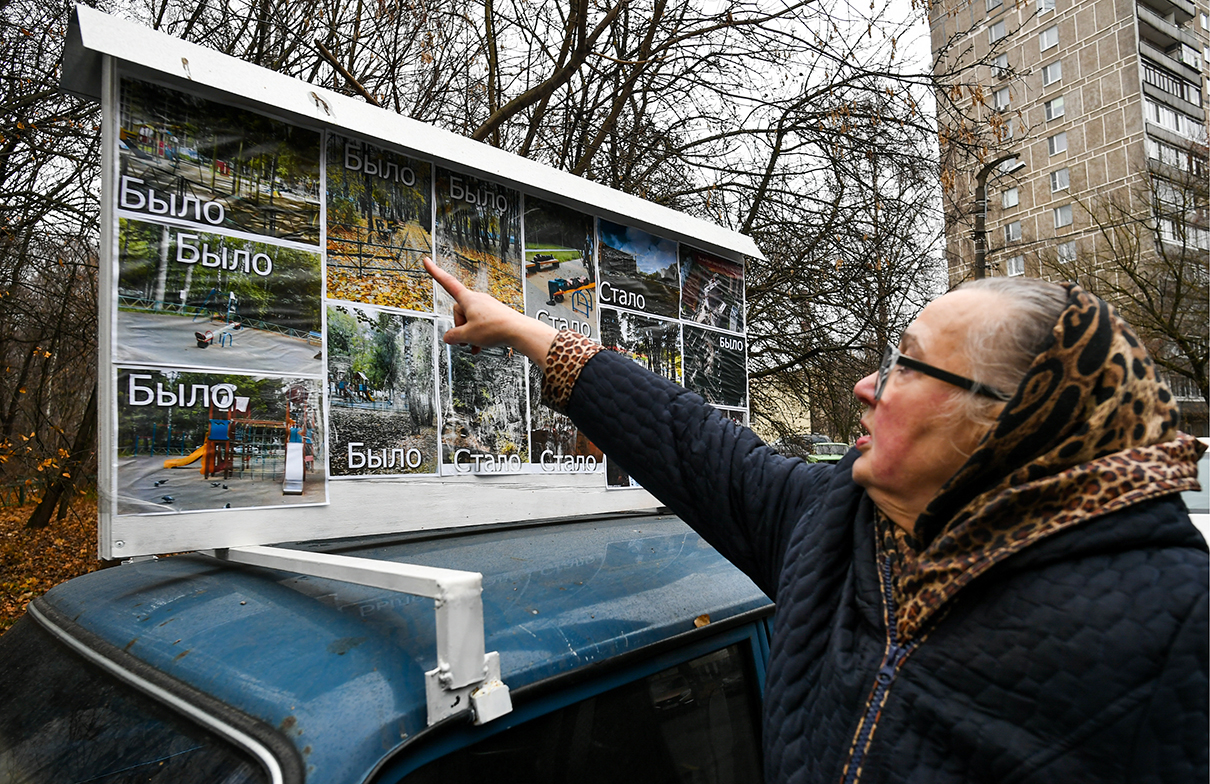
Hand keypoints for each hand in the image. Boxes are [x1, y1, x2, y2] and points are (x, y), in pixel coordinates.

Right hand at [424, 257, 557, 369]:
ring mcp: (486, 306)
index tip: (426, 261)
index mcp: (468, 299)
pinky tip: (480, 346)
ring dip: (469, 333)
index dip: (435, 272)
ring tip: (475, 345)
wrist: (519, 331)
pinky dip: (478, 334)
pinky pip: (480, 323)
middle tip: (466, 340)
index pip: (447, 282)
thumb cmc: (496, 328)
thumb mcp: (468, 336)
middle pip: (458, 311)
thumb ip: (453, 336)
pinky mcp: (494, 313)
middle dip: (460, 327)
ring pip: (470, 319)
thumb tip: (449, 337)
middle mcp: (477, 299)